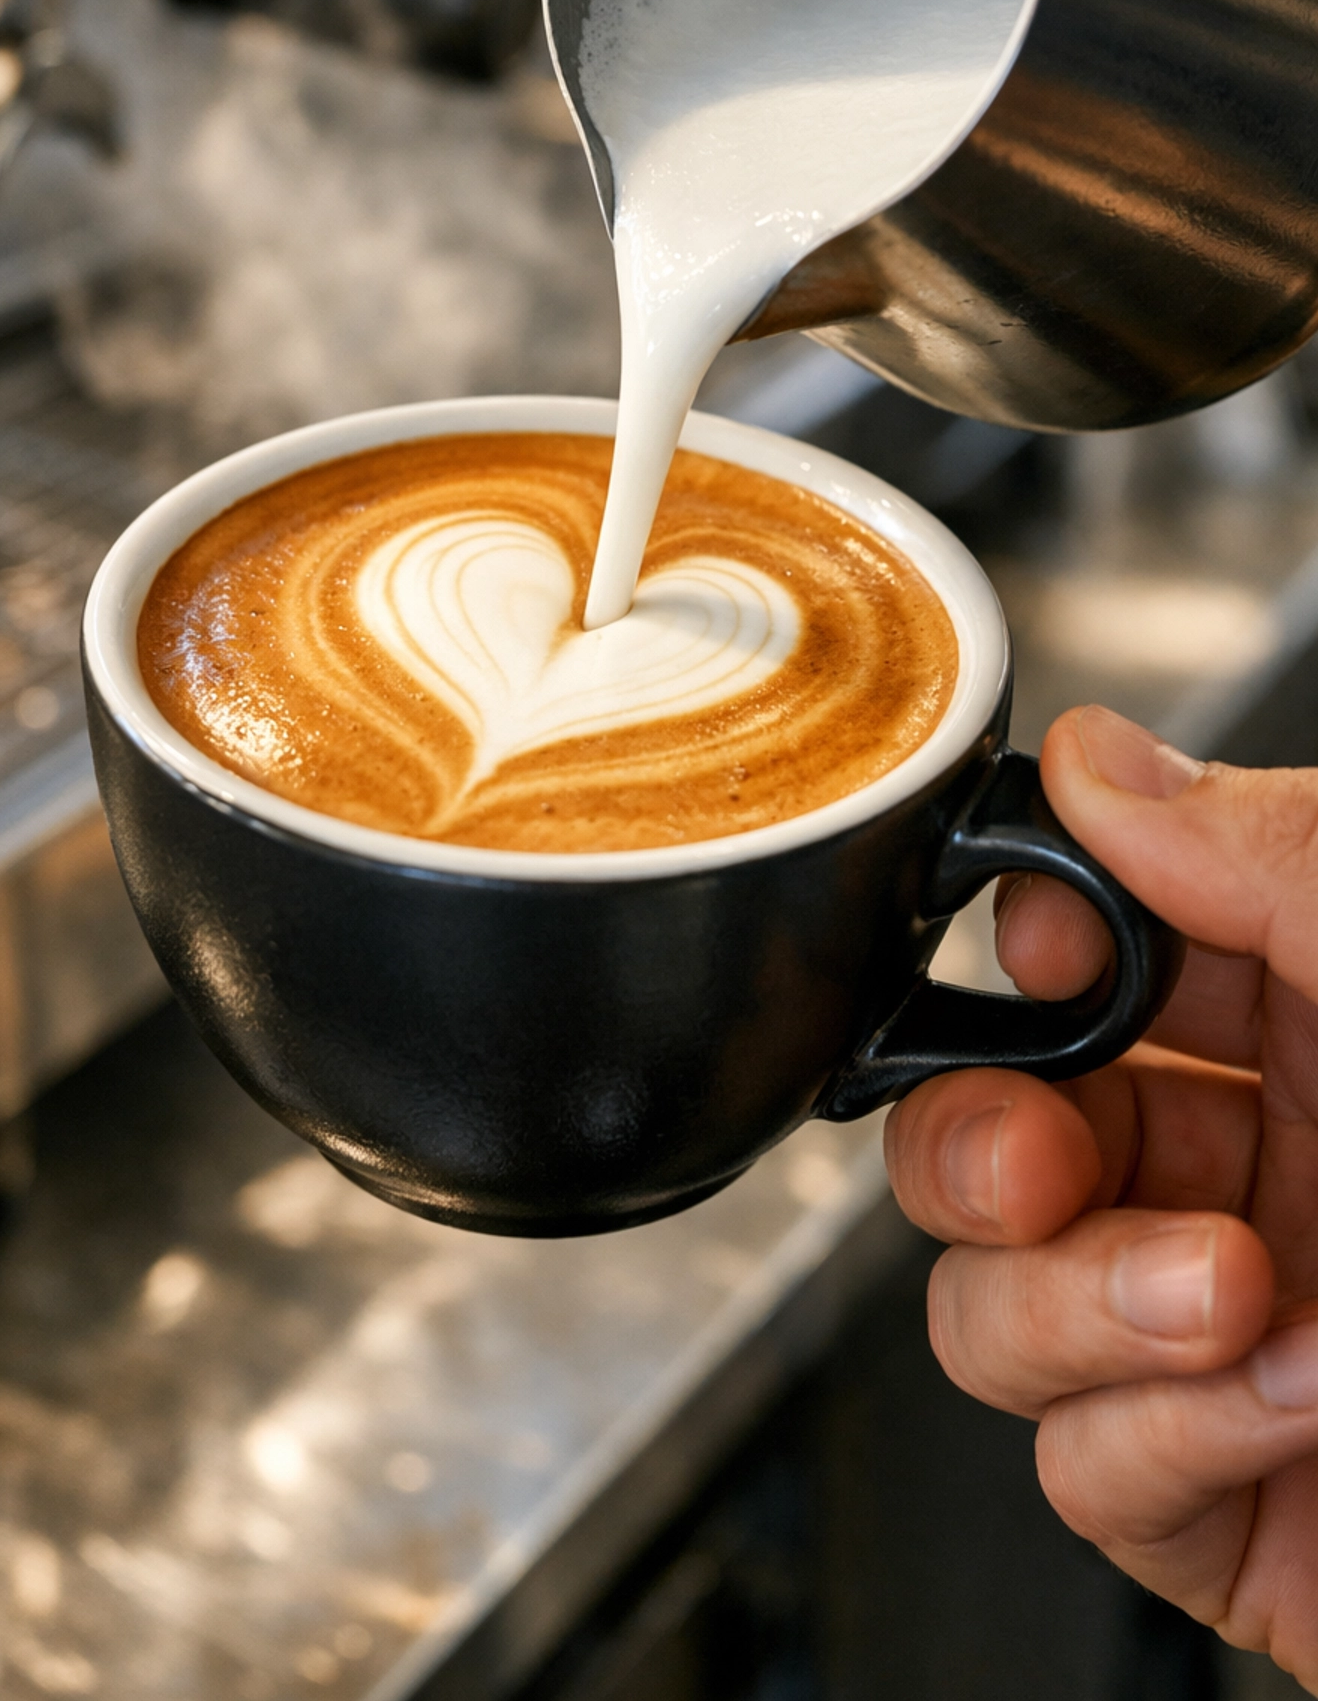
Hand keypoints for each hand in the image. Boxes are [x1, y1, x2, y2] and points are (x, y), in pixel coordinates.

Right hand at [883, 705, 1317, 1689]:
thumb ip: (1279, 859)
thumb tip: (1103, 762)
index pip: (1093, 968)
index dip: (1032, 955)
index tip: (1048, 951)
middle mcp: (1266, 1181)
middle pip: (993, 1139)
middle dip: (983, 1145)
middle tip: (1042, 1159)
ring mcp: (1232, 1351)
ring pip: (994, 1305)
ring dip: (1075, 1302)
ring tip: (1229, 1298)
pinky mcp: (1232, 1509)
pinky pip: (1078, 1468)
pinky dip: (1154, 1434)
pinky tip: (1287, 1407)